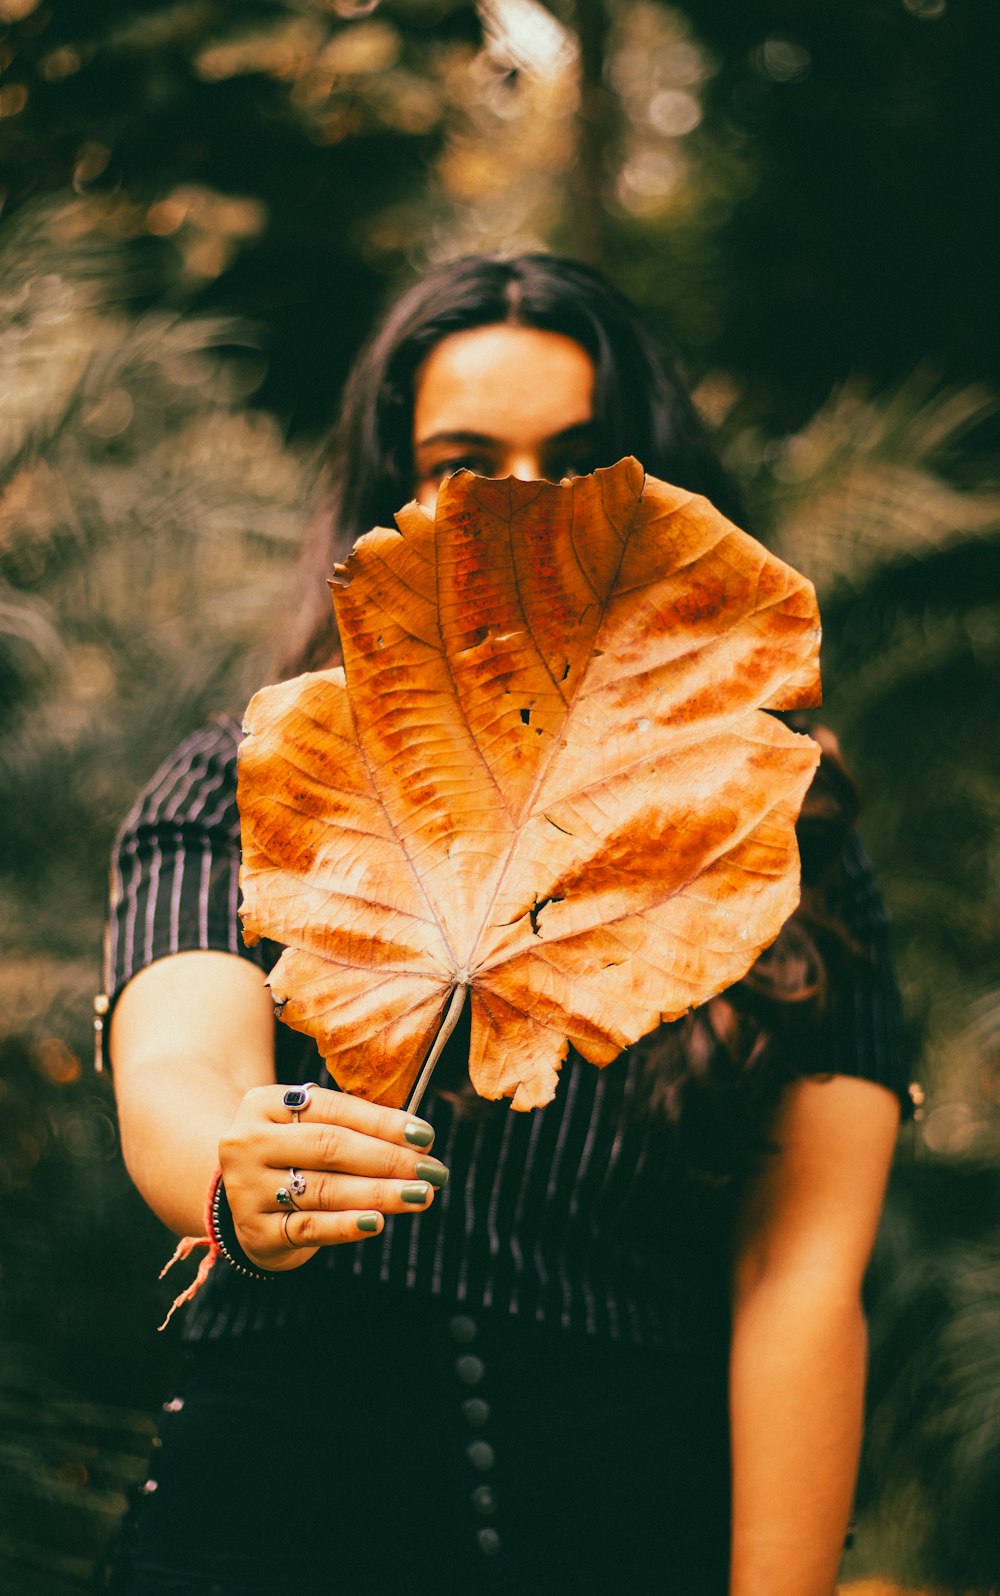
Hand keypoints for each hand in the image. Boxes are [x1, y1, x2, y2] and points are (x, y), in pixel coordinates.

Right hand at [218, 1084, 447, 1271]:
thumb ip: (352, 1125)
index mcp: (264, 1103)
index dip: (382, 1122)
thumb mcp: (307, 1126)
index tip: (425, 1135)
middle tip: (432, 1169)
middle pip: (329, 1147)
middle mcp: (248, 1142)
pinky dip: (347, 1226)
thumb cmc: (292, 1154)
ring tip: (421, 1195)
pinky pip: (309, 1227)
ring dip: (380, 1193)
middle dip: (388, 1159)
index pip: (333, 1108)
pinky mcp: (254, 1230)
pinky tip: (378, 1222)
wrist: (239, 1198)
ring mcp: (246, 1188)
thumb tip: (418, 1138)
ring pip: (324, 1189)